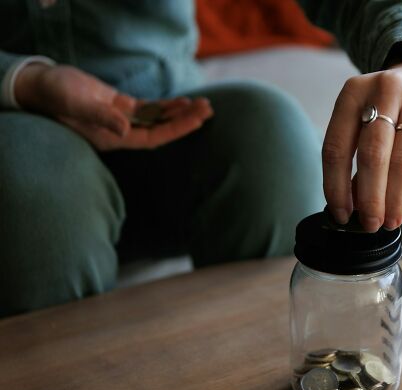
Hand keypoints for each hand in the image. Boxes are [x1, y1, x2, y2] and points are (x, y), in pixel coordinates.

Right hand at [14, 63, 212, 150]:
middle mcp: (122, 132)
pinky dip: (167, 105)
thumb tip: (125, 128)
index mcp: (114, 138)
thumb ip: (100, 117)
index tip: (196, 121)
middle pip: (161, 130)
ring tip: (204, 105)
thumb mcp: (75, 105)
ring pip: (158, 119)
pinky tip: (184, 101)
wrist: (40, 88)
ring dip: (181, 112)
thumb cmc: (54, 98)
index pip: (153, 138)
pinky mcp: (120, 106)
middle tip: (209, 110)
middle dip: (186, 121)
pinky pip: (149, 109)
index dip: (176, 130)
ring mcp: (122, 119)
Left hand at [323, 60, 401, 231]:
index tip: (342, 214)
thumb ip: (358, 152)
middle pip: (372, 155)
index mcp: (354, 93)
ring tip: (392, 220)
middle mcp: (385, 90)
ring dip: (396, 198)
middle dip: (370, 197)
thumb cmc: (393, 104)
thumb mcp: (367, 115)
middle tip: (371, 223)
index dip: (336, 186)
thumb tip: (352, 203)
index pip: (337, 147)